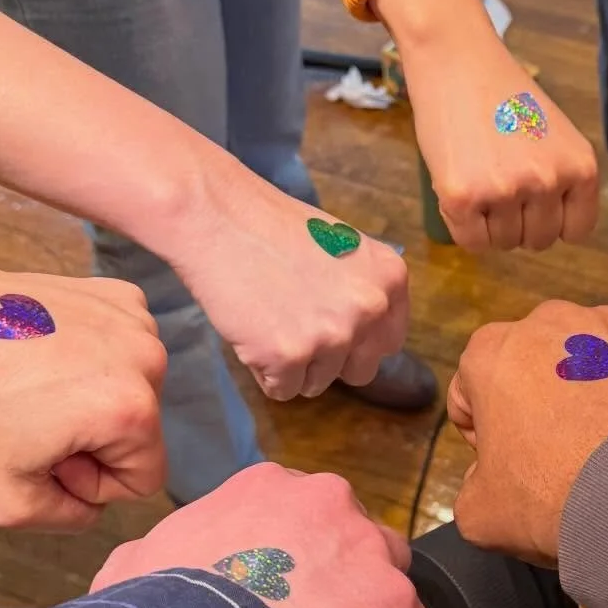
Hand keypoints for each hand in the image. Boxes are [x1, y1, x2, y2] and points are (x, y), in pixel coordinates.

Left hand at [0, 244, 166, 528]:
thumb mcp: (5, 503)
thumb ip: (68, 519)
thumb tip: (91, 503)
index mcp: (133, 411)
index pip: (144, 479)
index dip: (90, 484)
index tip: (43, 456)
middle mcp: (148, 358)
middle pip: (139, 431)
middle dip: (90, 439)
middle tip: (30, 422)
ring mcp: (133, 319)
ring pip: (129, 390)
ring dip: (90, 399)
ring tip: (32, 386)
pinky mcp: (114, 292)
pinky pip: (119, 350)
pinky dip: (88, 359)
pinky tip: (43, 354)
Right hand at [92, 464, 430, 607]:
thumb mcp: (135, 561)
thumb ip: (159, 548)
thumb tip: (146, 562)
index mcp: (268, 487)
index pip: (302, 512)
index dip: (293, 556)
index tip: (280, 588)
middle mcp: (326, 502)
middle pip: (352, 535)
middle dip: (337, 574)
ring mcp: (367, 548)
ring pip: (387, 575)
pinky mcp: (395, 601)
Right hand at [161, 169, 408, 398]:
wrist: (218, 217)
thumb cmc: (272, 227)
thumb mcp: (342, 248)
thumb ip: (362, 292)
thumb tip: (364, 338)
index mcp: (390, 279)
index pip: (389, 342)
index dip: (357, 342)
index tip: (329, 327)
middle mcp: (370, 308)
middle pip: (360, 371)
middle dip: (328, 360)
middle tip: (294, 325)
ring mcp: (331, 334)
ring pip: (318, 383)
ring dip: (292, 364)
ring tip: (267, 318)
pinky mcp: (289, 355)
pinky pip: (282, 389)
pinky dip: (263, 370)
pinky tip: (251, 331)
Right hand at [375, 0, 598, 250]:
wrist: (457, 60)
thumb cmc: (504, 96)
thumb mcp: (555, 137)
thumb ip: (562, 179)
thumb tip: (553, 229)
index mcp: (581, 167)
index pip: (577, 231)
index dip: (551, 221)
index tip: (533, 203)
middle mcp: (549, 181)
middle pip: (538, 241)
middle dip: (517, 223)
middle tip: (497, 183)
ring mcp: (506, 190)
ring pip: (503, 243)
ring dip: (488, 222)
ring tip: (477, 177)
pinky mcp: (462, 196)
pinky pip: (470, 242)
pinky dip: (462, 225)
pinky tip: (458, 189)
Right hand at [447, 301, 607, 562]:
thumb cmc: (554, 497)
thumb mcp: (480, 515)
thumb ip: (472, 487)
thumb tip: (491, 482)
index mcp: (491, 352)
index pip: (470, 392)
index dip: (484, 434)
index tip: (508, 464)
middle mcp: (549, 321)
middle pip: (530, 365)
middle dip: (538, 401)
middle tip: (558, 457)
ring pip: (587, 355)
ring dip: (588, 388)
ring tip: (606, 444)